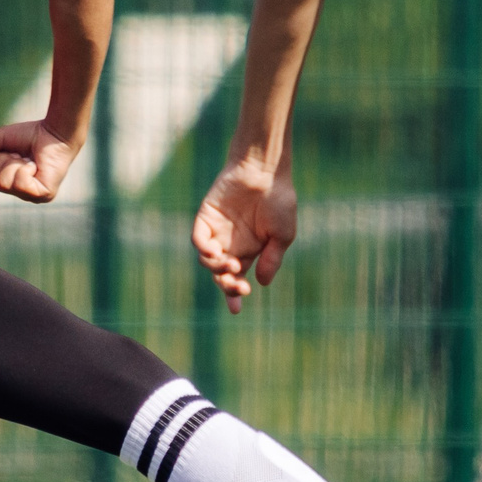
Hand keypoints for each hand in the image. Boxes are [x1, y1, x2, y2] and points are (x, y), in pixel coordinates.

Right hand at [0, 118, 78, 203]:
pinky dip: (26, 169)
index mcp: (7, 182)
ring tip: (29, 160)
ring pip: (5, 183)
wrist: (54, 131)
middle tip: (20, 156)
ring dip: (15, 164)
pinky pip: (21, 184)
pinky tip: (36, 166)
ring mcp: (31, 197)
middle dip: (4, 161)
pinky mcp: (44, 195)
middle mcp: (18, 193)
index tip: (11, 152)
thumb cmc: (30, 135)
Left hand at [192, 156, 297, 313]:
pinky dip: (203, 250)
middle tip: (238, 286)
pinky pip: (198, 240)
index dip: (233, 295)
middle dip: (227, 286)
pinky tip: (215, 252)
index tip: (235, 309)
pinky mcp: (206, 218)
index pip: (237, 279)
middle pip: (220, 274)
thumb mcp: (283, 235)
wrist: (265, 171)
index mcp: (250, 251)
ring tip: (231, 265)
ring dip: (217, 269)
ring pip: (207, 260)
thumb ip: (272, 259)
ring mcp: (217, 232)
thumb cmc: (279, 200)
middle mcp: (231, 244)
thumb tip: (261, 283)